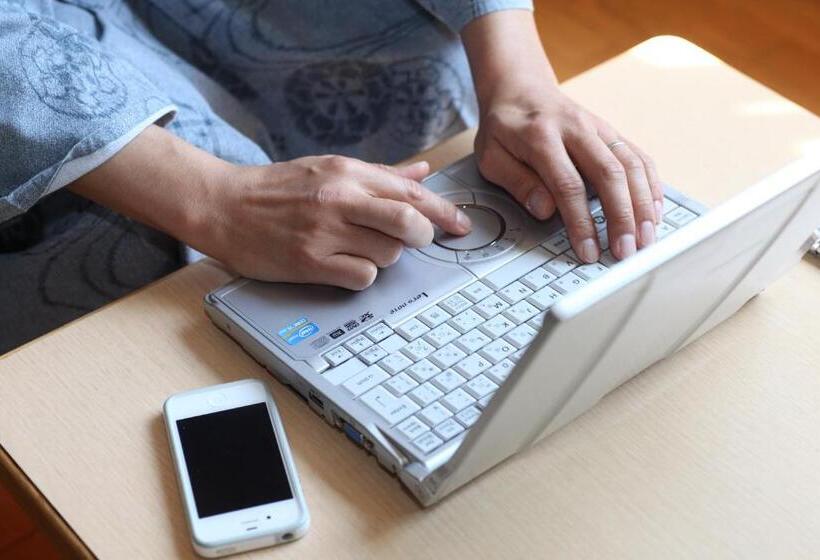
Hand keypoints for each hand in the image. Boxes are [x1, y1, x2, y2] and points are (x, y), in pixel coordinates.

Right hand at [207, 156, 470, 288]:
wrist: (223, 205)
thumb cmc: (277, 189)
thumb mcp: (329, 168)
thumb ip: (379, 174)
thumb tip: (422, 172)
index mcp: (347, 172)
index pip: (411, 191)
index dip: (444, 212)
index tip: (461, 226)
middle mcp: (339, 198)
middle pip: (408, 221)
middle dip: (423, 236)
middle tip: (418, 241)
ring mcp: (324, 231)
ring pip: (388, 254)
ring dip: (386, 257)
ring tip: (361, 249)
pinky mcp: (310, 262)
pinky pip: (362, 277)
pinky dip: (364, 276)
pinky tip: (346, 266)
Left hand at [463, 10, 662, 262]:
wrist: (520, 88)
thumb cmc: (503, 127)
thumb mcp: (491, 155)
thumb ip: (517, 182)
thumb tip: (546, 210)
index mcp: (541, 135)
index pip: (568, 185)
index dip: (582, 222)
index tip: (588, 251)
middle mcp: (576, 128)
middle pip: (609, 174)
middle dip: (622, 217)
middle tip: (626, 251)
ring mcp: (598, 128)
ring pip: (631, 165)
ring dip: (643, 205)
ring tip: (645, 238)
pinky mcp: (611, 132)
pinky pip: (639, 157)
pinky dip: (651, 186)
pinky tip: (654, 211)